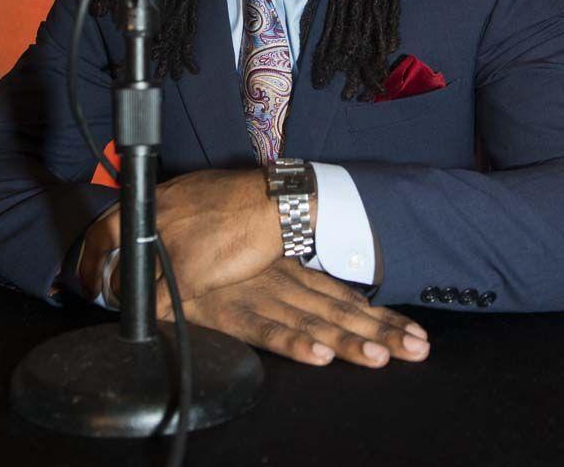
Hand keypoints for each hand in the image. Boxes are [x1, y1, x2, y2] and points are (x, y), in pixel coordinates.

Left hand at [80, 169, 287, 302]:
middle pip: (115, 260)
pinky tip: (155, 318)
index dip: (92, 253)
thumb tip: (158, 219)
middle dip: (107, 282)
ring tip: (134, 303)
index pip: (106, 227)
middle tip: (105, 291)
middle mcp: (155, 224)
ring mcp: (170, 251)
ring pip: (134, 285)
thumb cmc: (238, 195)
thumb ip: (169, 206)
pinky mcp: (188, 276)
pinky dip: (153, 315)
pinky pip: (158, 304)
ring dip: (131, 298)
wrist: (270, 204)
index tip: (90, 268)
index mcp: (155, 201)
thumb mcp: (192, 189)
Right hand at [161, 259, 429, 368]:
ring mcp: (260, 297)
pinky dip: (293, 341)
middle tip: (419, 351)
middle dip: (381, 333)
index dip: (380, 318)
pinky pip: (266, 330)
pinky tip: (318, 355)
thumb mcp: (257, 264)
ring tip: (380, 357)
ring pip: (312, 322)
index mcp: (291, 274)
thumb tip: (316, 303)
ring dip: (347, 341)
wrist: (168, 229)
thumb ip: (282, 281)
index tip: (417, 337)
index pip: (344, 300)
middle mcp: (283, 285)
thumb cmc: (213, 246)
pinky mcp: (230, 311)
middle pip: (340, 313)